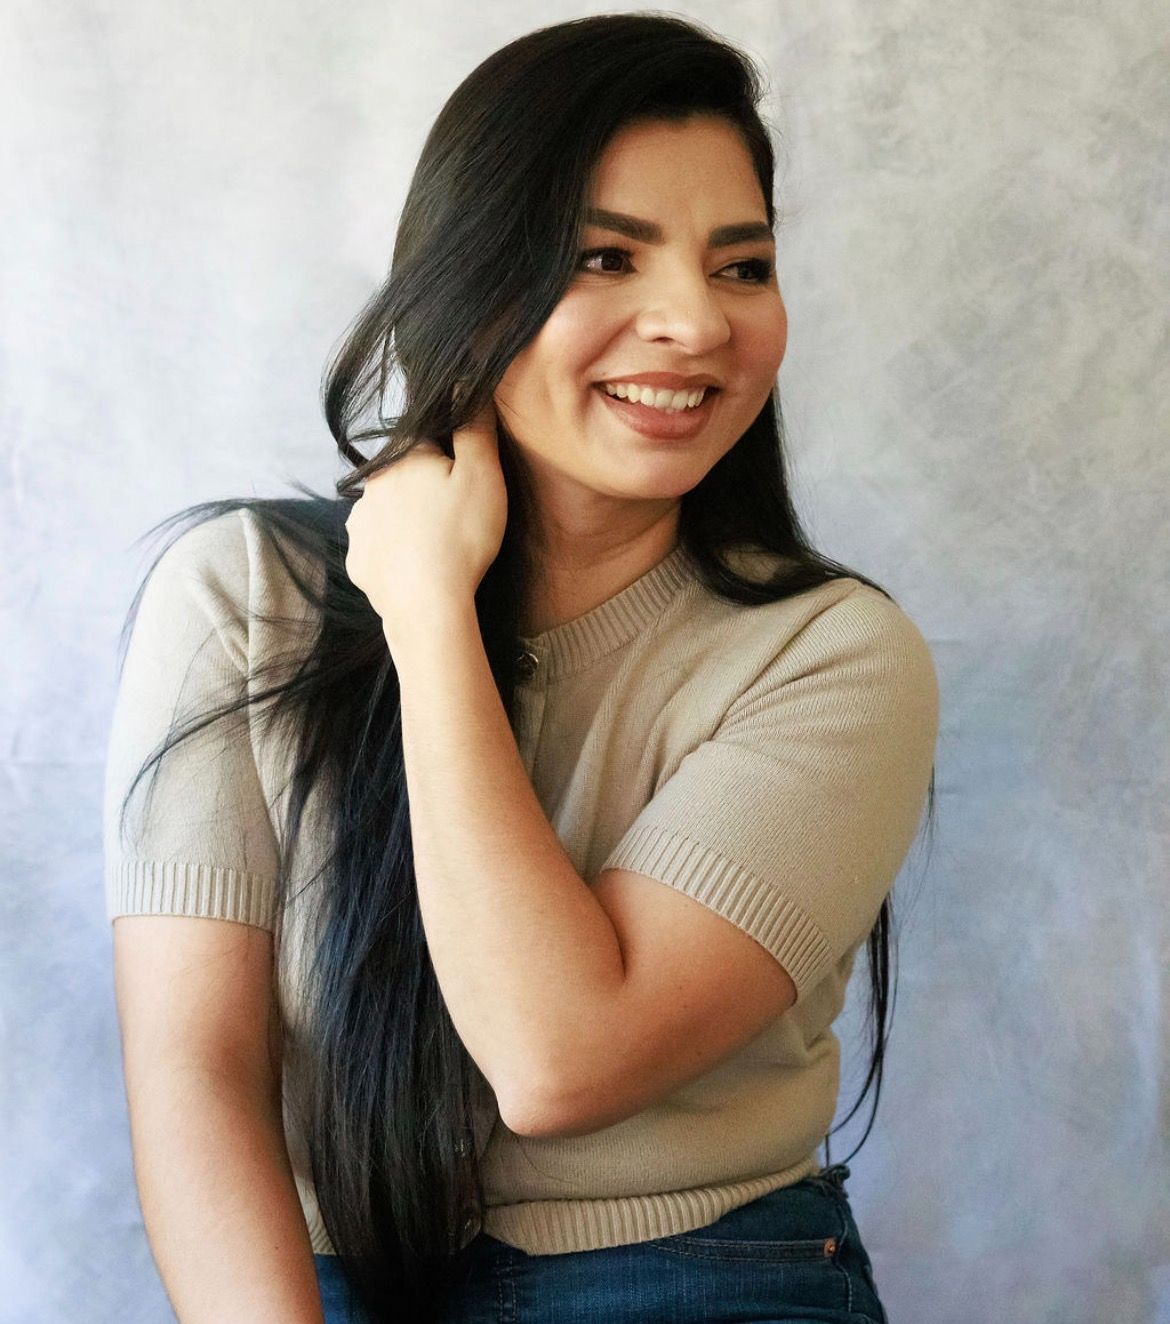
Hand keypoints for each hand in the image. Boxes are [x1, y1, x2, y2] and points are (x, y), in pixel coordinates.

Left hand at [343, 395, 507, 643]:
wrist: (428, 605)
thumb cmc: (461, 537)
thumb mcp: (483, 475)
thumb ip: (474, 427)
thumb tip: (462, 383)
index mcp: (402, 457)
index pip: (428, 443)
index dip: (453, 461)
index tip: (468, 486)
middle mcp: (371, 485)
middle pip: (406, 477)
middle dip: (428, 492)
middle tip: (459, 520)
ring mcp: (359, 524)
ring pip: (389, 513)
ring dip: (410, 523)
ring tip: (439, 548)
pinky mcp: (357, 561)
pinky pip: (380, 549)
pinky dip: (397, 555)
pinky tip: (419, 568)